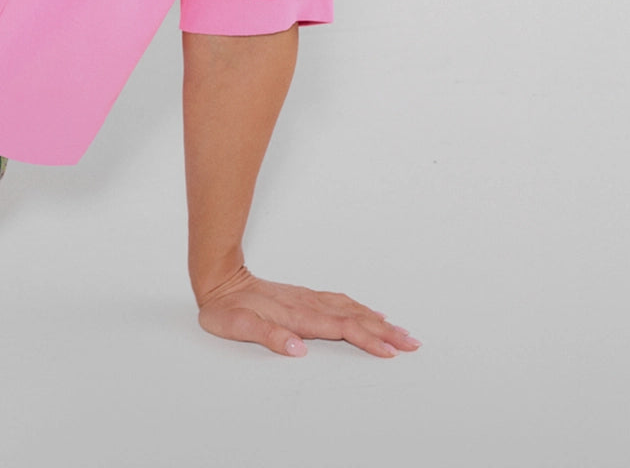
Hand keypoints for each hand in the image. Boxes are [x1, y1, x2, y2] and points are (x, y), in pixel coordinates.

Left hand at [196, 266, 420, 357]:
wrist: (217, 279)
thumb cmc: (226, 307)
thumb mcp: (238, 326)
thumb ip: (267, 335)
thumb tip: (296, 348)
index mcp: (297, 315)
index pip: (340, 329)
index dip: (367, 339)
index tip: (391, 351)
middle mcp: (307, 305)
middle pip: (353, 318)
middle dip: (384, 331)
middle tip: (412, 342)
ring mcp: (306, 299)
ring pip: (349, 309)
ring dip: (376, 320)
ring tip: (400, 330)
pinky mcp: (302, 297)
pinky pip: (339, 302)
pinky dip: (358, 309)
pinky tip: (368, 312)